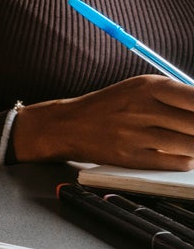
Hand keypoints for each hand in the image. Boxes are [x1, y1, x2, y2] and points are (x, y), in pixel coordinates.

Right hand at [13, 75, 193, 168]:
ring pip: (191, 145)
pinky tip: (179, 154)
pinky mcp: (130, 157)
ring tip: (188, 141)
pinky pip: (175, 163)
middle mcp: (140, 108)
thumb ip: (173, 96)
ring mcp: (135, 134)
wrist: (67, 125)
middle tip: (192, 130)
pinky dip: (185, 161)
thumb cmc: (108, 107)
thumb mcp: (137, 89)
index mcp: (146, 86)